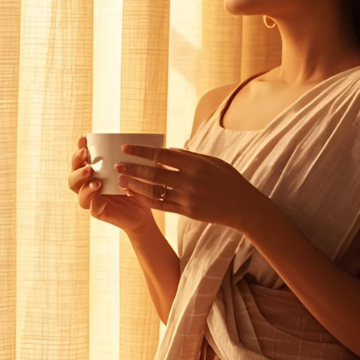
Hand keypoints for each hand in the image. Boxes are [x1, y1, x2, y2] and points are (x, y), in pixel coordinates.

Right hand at [68, 134, 152, 234]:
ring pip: (78, 191)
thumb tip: (127, 140)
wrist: (143, 211)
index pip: (80, 160)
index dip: (79, 149)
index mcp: (92, 172)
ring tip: (94, 178)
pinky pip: (91, 206)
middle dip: (77, 165)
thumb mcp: (131, 169)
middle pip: (73, 176)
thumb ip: (125, 158)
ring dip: (84, 182)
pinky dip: (94, 197)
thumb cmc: (135, 187)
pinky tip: (100, 191)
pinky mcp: (97, 211)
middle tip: (87, 158)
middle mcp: (87, 185)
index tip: (83, 139)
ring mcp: (91, 199)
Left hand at [114, 143, 264, 232]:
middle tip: (117, 165)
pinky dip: (146, 200)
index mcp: (195, 164)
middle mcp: (190, 180)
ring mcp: (188, 197)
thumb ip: (188, 156)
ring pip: (154, 191)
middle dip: (133, 169)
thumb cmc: (228, 179)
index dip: (141, 151)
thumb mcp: (211, 161)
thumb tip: (166, 150)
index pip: (161, 155)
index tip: (125, 148)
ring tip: (121, 181)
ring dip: (135, 186)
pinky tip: (135, 195)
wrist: (243, 207)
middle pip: (154, 173)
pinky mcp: (187, 212)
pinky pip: (162, 205)